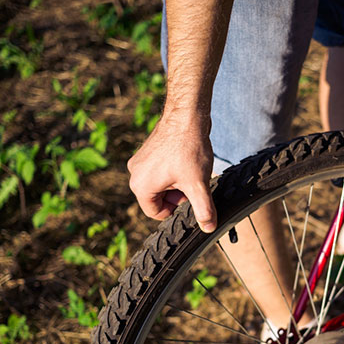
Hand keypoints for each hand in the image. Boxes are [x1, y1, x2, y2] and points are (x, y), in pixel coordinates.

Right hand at [127, 109, 217, 232]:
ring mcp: (139, 161)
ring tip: (190, 171)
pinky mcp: (147, 151)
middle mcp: (134, 174)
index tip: (189, 197)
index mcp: (140, 186)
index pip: (156, 213)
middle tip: (192, 183)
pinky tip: (186, 161)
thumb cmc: (188, 149)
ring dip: (176, 183)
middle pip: (158, 199)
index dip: (176, 209)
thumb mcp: (198, 184)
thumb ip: (203, 209)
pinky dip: (173, 171)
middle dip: (176, 195)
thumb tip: (208, 228)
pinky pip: (159, 170)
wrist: (186, 115)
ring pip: (160, 184)